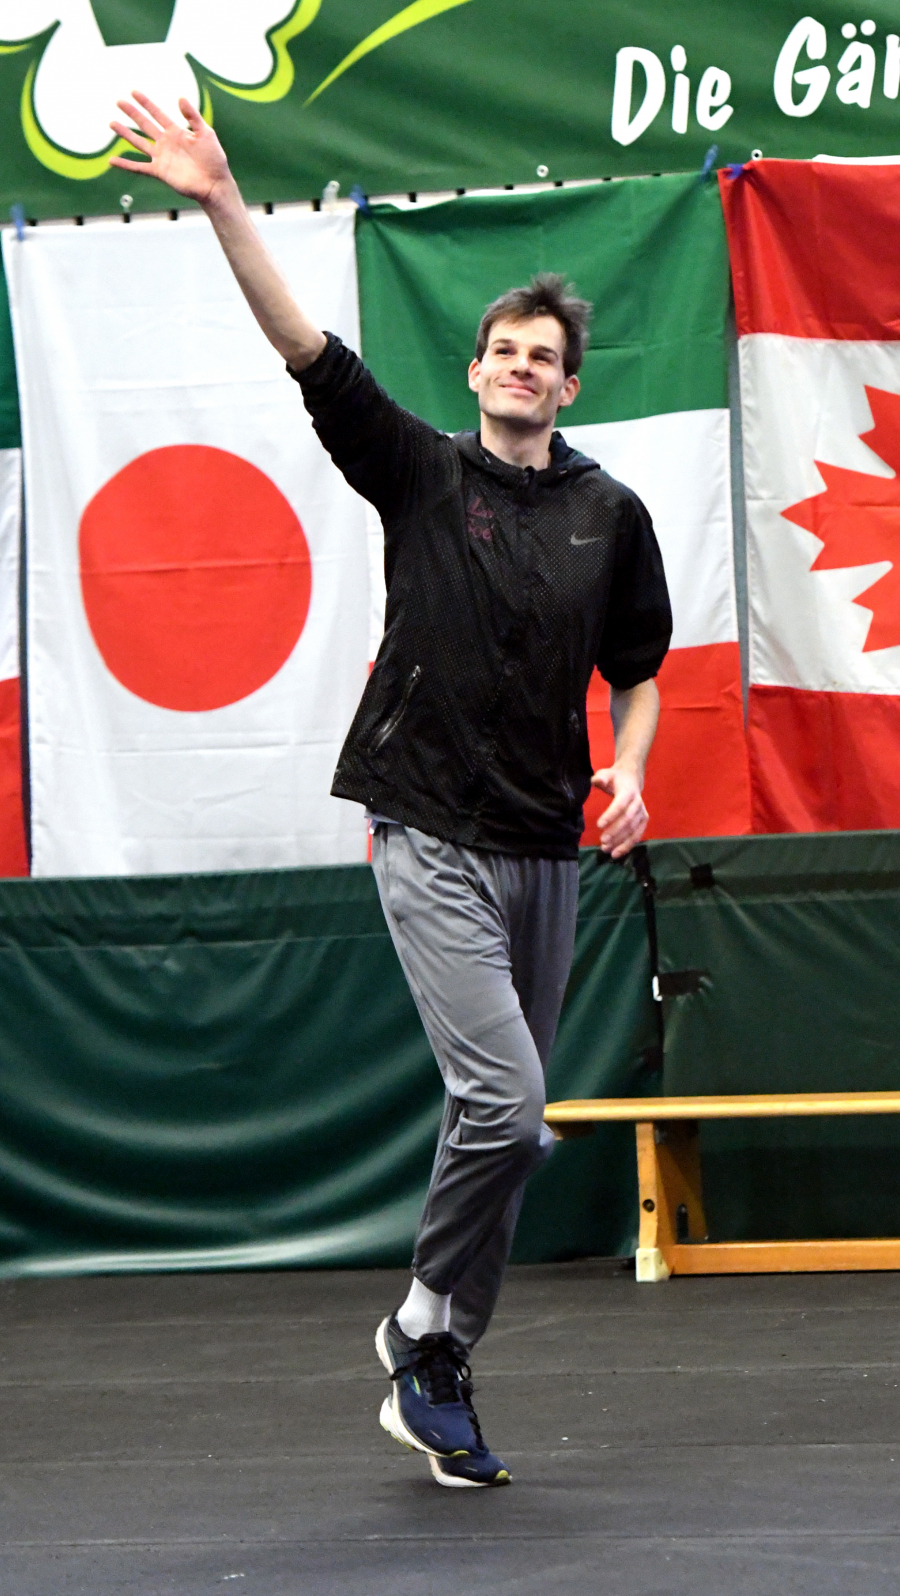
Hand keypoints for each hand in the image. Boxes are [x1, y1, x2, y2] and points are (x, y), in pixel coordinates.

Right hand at [109, 92, 230, 205]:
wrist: (214, 184)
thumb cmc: (214, 159)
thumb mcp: (206, 133)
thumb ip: (192, 116)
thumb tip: (180, 97)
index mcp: (176, 132)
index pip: (157, 113)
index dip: (146, 103)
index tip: (133, 92)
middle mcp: (166, 143)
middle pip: (145, 125)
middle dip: (132, 113)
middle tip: (118, 101)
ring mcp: (161, 157)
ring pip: (138, 142)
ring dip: (125, 133)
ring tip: (111, 123)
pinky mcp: (159, 172)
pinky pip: (138, 167)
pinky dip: (125, 165)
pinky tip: (112, 160)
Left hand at [592, 764, 648, 857]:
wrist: (631, 779)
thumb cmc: (615, 778)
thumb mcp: (606, 773)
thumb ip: (600, 777)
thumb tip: (596, 781)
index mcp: (628, 791)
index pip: (620, 804)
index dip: (611, 815)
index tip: (599, 825)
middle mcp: (637, 803)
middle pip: (627, 820)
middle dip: (615, 831)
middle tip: (602, 841)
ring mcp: (642, 813)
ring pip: (633, 830)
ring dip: (621, 842)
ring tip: (606, 850)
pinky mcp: (643, 821)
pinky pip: (637, 835)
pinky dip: (628, 845)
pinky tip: (616, 853)